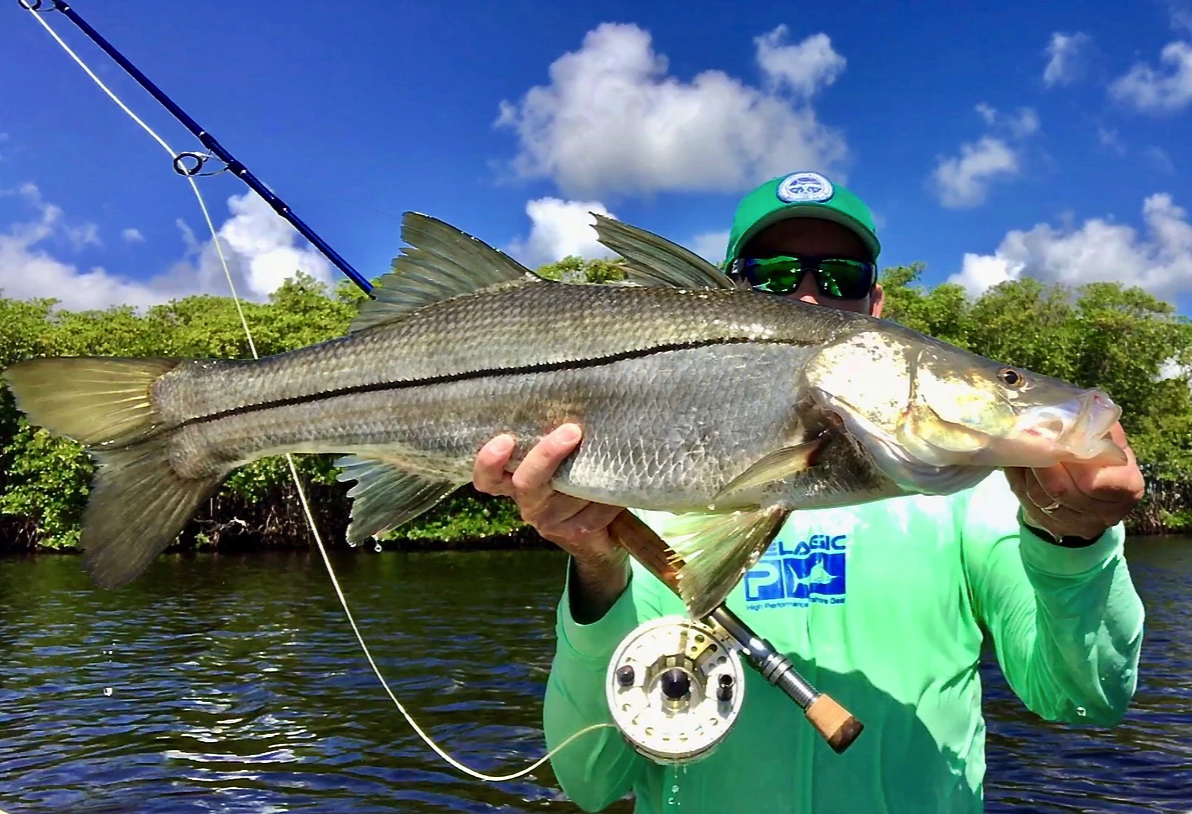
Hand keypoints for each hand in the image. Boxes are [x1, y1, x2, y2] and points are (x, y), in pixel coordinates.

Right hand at [472, 424, 628, 619]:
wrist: (602, 535)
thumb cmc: (577, 481)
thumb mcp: (561, 460)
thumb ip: (555, 439)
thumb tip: (572, 404)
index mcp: (515, 482)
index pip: (489, 478)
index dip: (489, 462)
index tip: (504, 440)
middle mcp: (527, 503)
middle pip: (527, 482)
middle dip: (547, 455)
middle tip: (571, 431)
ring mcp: (549, 522)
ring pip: (569, 491)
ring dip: (593, 473)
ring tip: (611, 454)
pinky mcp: (574, 534)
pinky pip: (594, 510)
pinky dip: (610, 497)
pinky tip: (621, 490)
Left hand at [1005, 422, 1144, 541]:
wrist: (1092, 488)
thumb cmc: (1101, 455)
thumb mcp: (1107, 438)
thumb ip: (1095, 425)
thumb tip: (1076, 407)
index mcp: (1127, 486)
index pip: (1096, 482)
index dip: (1073, 462)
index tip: (1059, 442)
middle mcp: (1107, 512)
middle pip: (1063, 491)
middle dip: (1042, 463)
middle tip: (1029, 439)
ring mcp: (1080, 525)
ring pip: (1040, 498)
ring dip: (1027, 471)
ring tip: (1023, 449)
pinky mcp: (1055, 529)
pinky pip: (1027, 505)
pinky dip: (1019, 482)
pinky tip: (1020, 465)